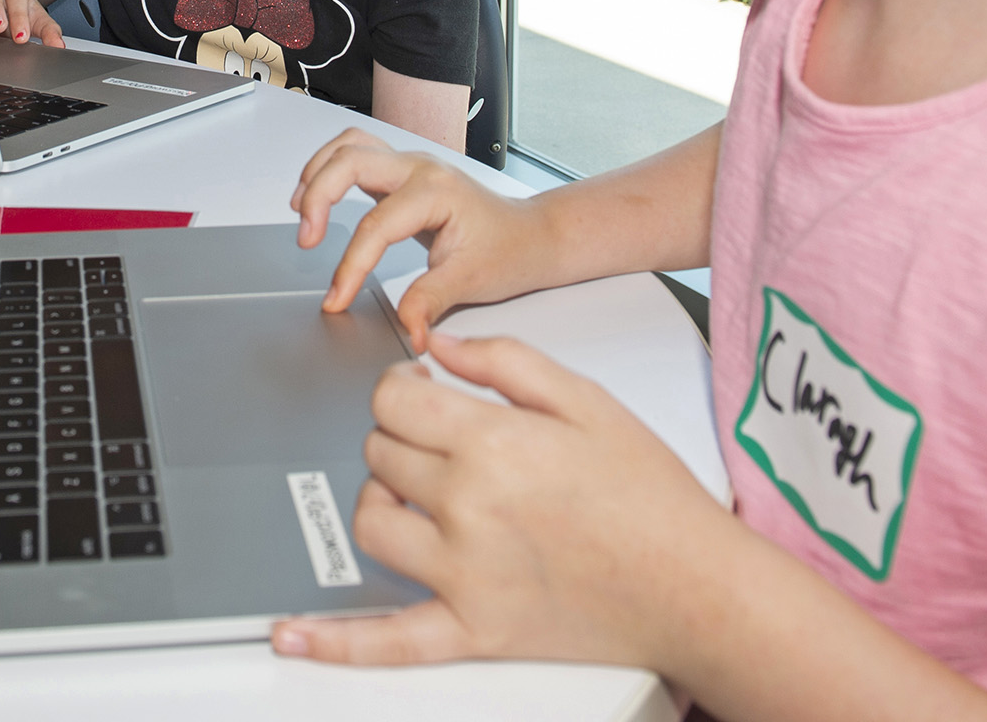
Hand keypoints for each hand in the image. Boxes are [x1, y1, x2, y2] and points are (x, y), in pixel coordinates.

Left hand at [273, 334, 735, 669]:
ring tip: (420, 498)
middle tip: (444, 446)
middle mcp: (467, 506)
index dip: (404, 390)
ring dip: (384, 502)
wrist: (695, 585)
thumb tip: (439, 345)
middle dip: (403, 439)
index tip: (421, 396)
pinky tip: (291, 635)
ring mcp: (463, 574)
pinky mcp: (470, 630)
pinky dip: (335, 641)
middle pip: (379, 453)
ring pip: (371, 522)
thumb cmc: (651, 498)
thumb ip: (505, 361)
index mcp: (493, 442)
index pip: (394, 400)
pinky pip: (386, 641)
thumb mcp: (586, 400)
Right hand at [293, 129, 555, 350]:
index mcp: (436, 192)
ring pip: (349, 146)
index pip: (376, 225)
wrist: (531, 236)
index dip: (350, 266)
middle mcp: (419, 168)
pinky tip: (318, 196)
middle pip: (350, 160)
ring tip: (302, 211)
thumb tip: (405, 328)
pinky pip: (356, 153)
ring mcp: (410, 165)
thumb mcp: (471, 281)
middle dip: (319, 196)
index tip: (336, 300)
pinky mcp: (403, 173)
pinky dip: (330, 168)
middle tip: (307, 240)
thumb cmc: (509, 250)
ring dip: (319, 172)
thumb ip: (430, 302)